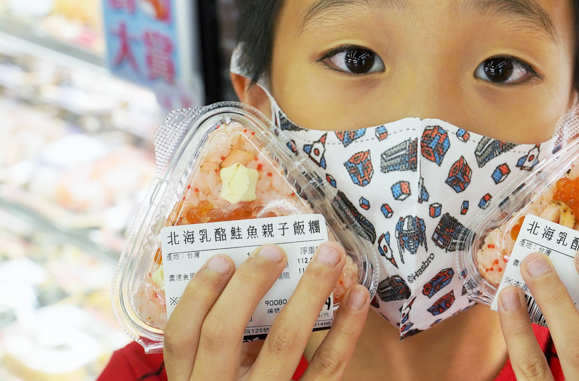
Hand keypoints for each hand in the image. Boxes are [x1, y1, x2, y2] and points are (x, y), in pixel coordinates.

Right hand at [164, 241, 369, 380]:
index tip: (222, 257)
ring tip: (329, 256)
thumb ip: (224, 346)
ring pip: (283, 341)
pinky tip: (358, 296)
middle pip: (223, 332)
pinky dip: (346, 328)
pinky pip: (329, 367)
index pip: (180, 335)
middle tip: (276, 250)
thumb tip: (254, 277)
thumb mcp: (215, 379)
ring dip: (309, 291)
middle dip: (248, 284)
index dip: (199, 293)